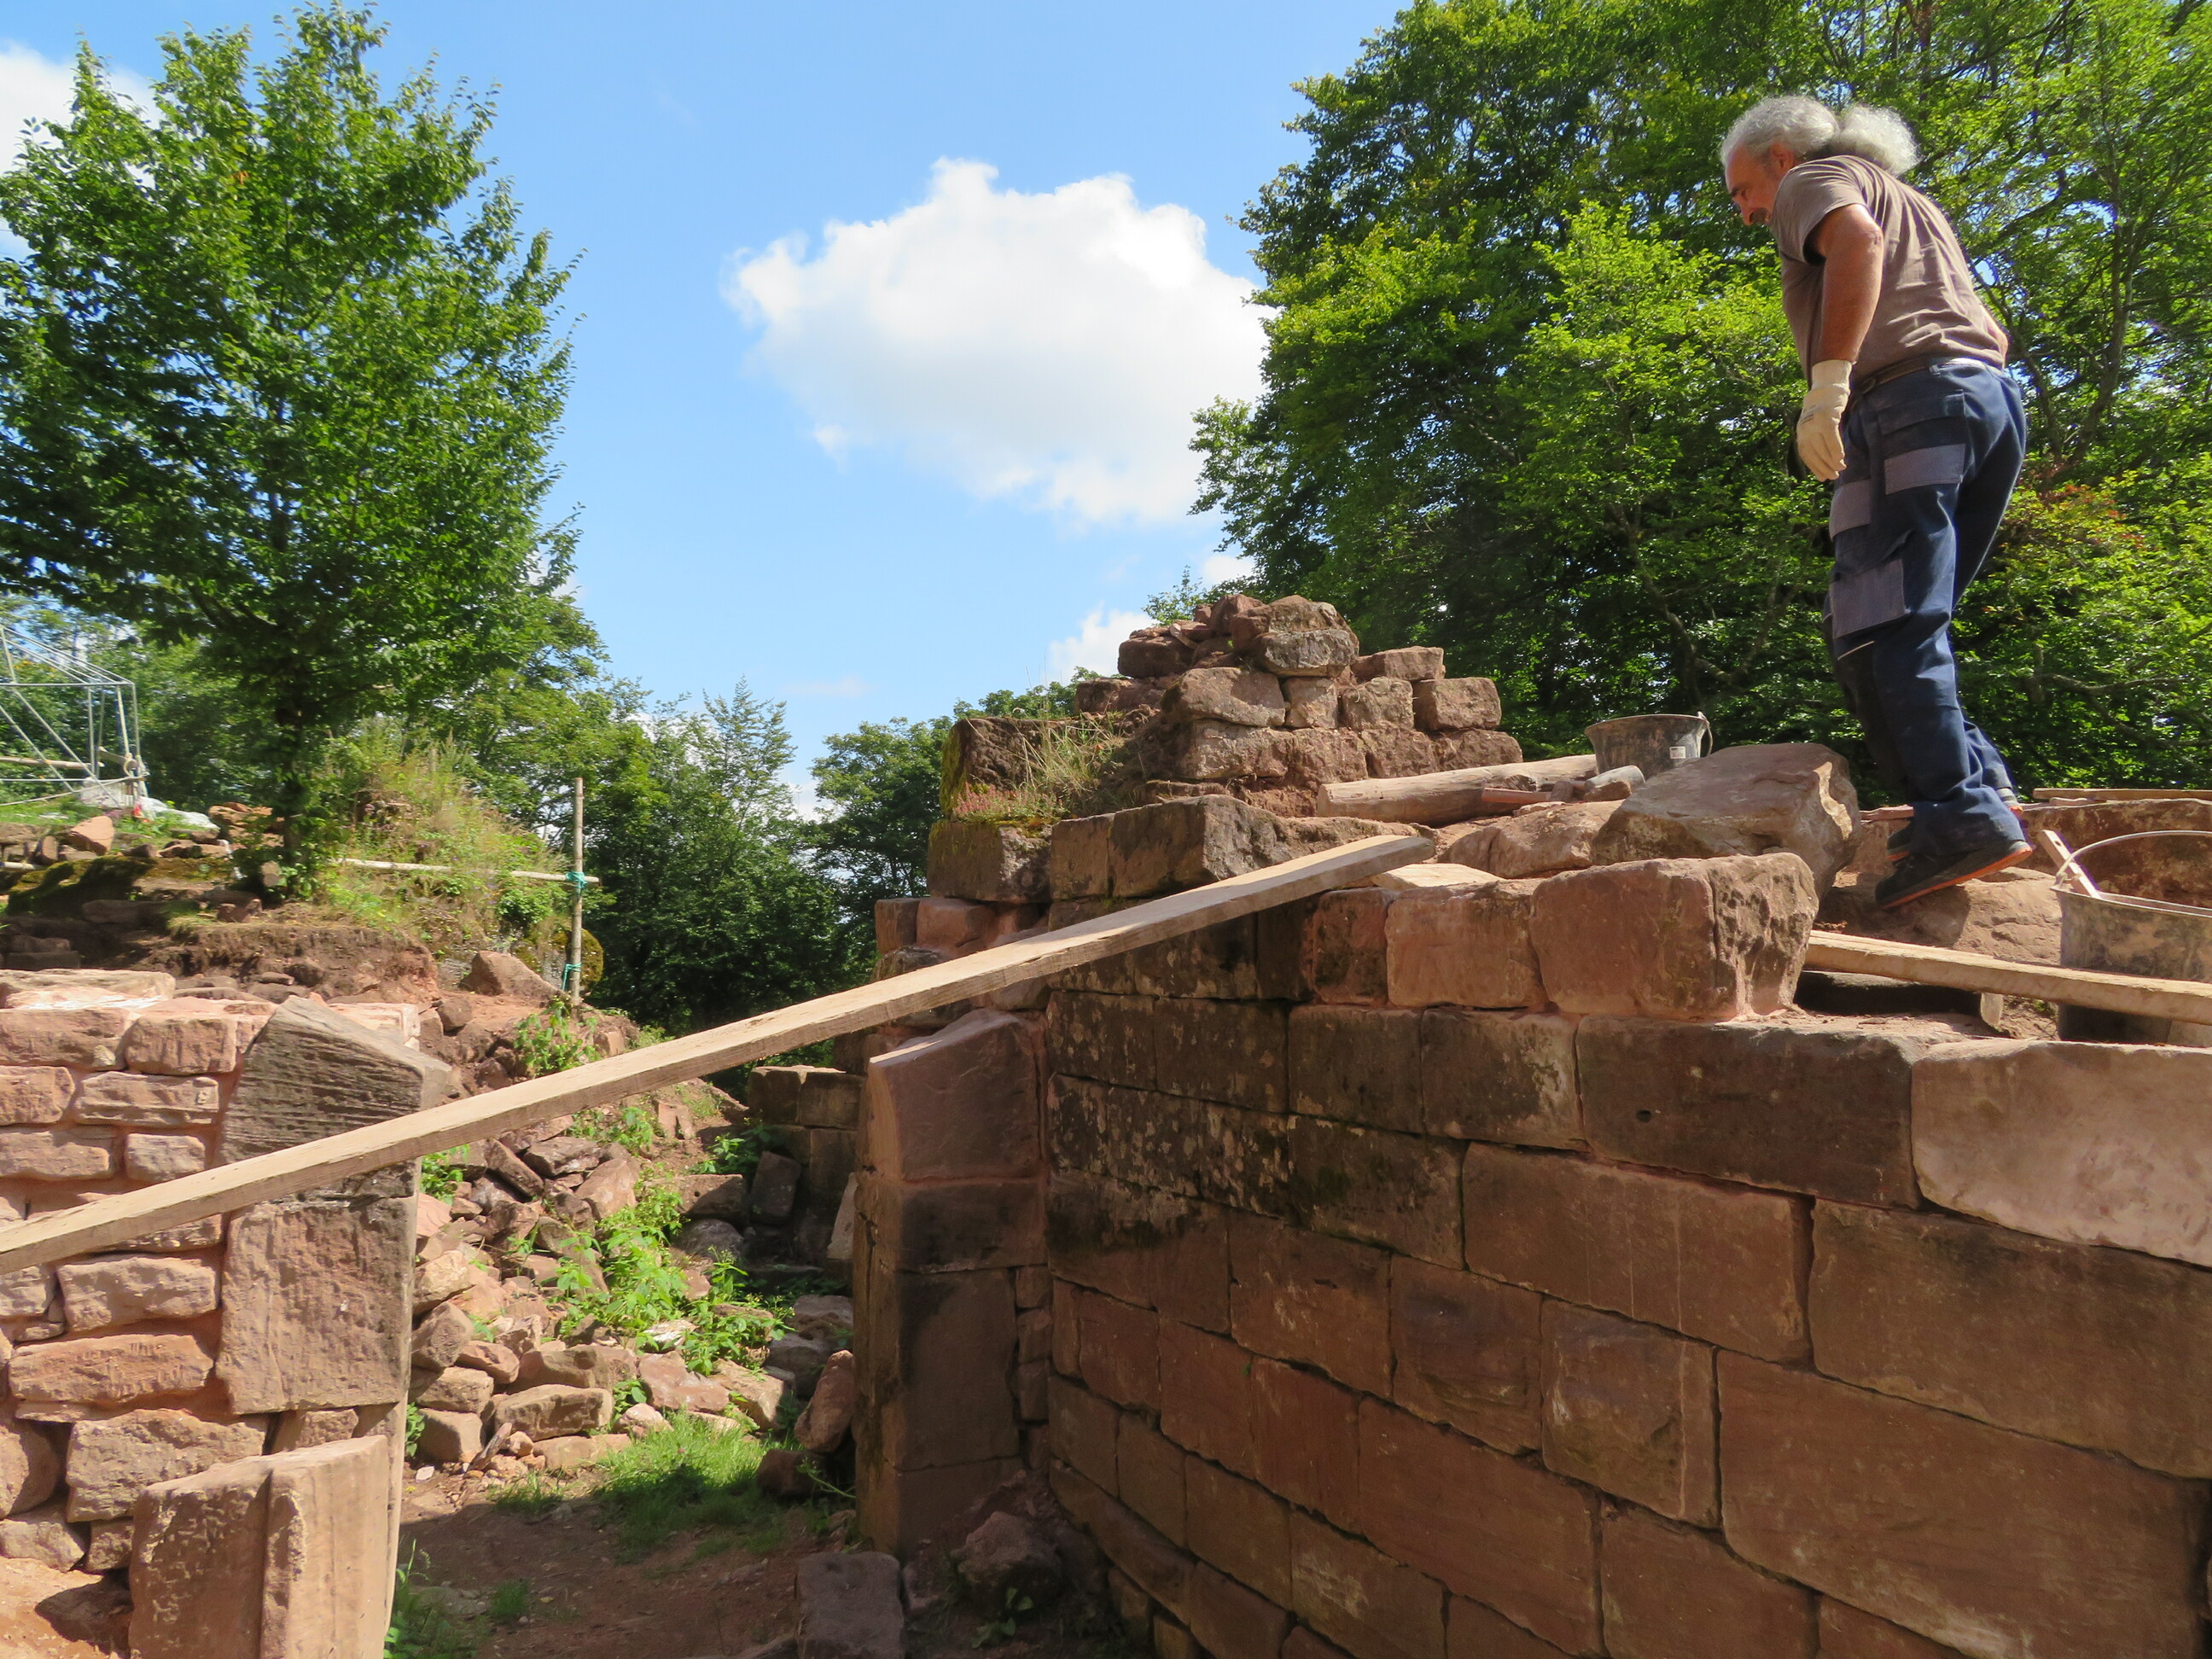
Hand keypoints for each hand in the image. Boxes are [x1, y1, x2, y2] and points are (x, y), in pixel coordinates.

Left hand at [1796, 359, 1852, 481]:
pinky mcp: (1826, 417)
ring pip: (1822, 446)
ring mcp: (1814, 422)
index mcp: (1801, 432)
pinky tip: (1841, 458)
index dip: (1814, 467)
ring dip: (1831, 460)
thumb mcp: (1817, 427)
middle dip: (1824, 467)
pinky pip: (1831, 437)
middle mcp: (1805, 428)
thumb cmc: (1825, 411)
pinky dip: (1835, 449)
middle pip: (1814, 452)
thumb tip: (1827, 462)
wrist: (1827, 388)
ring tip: (1840, 469)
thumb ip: (1819, 441)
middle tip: (1834, 476)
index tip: (1822, 478)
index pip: (1806, 454)